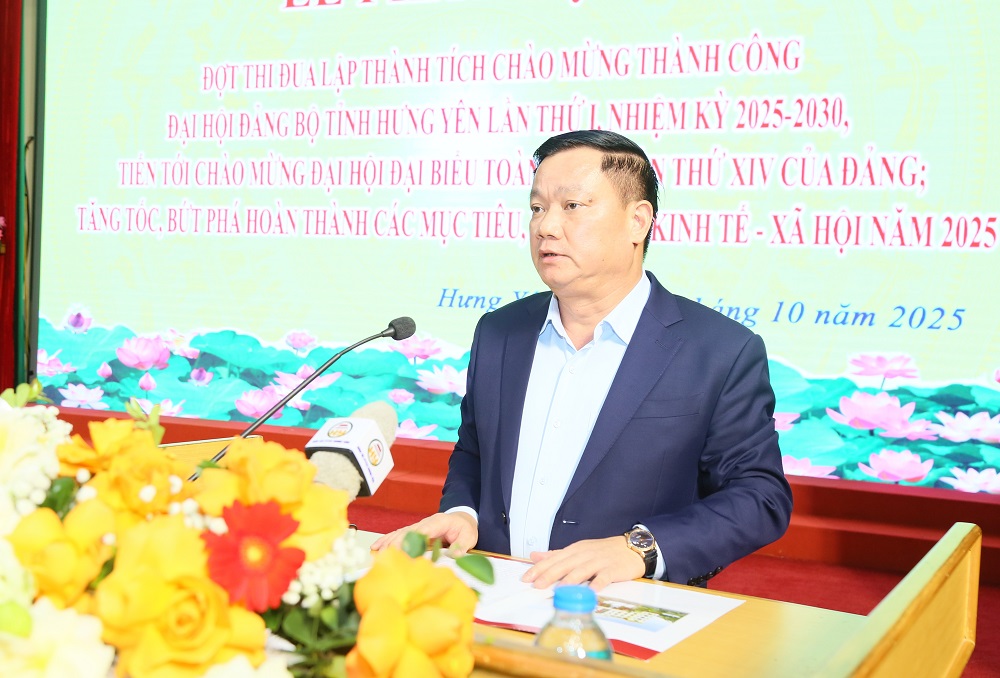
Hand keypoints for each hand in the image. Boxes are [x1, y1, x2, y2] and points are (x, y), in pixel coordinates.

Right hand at [370, 512, 478, 553]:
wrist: (461, 520)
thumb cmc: (464, 529)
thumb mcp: (469, 537)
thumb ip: (462, 545)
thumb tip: (454, 556)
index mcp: (438, 522)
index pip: (422, 531)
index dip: (410, 540)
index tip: (401, 550)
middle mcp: (425, 522)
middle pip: (407, 532)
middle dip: (395, 543)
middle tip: (383, 556)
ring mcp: (419, 526)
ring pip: (400, 533)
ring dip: (388, 542)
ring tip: (375, 552)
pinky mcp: (414, 531)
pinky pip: (399, 535)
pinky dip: (388, 540)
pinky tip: (376, 547)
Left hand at [521, 536, 644, 590]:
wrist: (631, 548)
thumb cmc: (603, 551)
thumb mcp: (578, 550)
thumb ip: (556, 555)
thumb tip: (534, 556)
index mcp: (575, 550)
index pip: (553, 559)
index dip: (539, 568)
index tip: (526, 577)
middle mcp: (585, 554)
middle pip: (565, 564)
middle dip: (550, 574)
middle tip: (537, 585)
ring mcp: (600, 562)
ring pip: (583, 570)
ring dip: (571, 579)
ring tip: (559, 589)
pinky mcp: (614, 569)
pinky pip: (605, 577)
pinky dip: (598, 583)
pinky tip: (592, 591)